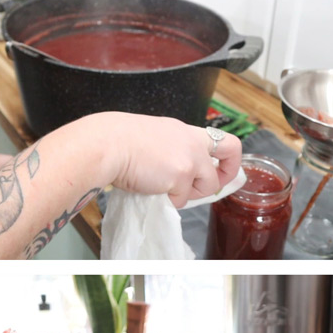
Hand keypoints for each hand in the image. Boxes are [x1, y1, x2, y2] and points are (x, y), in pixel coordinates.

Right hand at [99, 112, 241, 207]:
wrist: (106, 145)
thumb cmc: (116, 140)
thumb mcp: (150, 137)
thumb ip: (167, 149)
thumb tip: (167, 170)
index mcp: (183, 131)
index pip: (220, 140)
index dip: (226, 159)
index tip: (218, 170)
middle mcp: (192, 143)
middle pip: (225, 162)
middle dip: (220, 179)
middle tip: (205, 188)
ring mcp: (189, 160)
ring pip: (206, 187)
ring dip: (188, 194)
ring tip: (164, 191)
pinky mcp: (180, 177)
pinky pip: (182, 199)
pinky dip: (168, 200)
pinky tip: (151, 190)